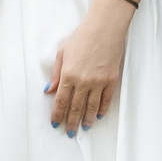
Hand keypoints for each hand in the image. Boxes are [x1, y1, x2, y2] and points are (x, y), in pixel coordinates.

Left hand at [45, 0, 133, 133]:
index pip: (61, 101)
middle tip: (69, 133)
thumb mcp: (62, 52)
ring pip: (91, 107)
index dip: (58, 114)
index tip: (56, 123)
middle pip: (75, 108)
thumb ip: (56, 74)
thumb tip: (49, 91)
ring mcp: (99, 82)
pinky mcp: (111, 80)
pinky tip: (98, 116)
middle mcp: (83, 82)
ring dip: (86, 120)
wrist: (105, 27)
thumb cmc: (81, 37)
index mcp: (68, 75)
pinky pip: (106, 100)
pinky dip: (102, 110)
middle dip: (71, 122)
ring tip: (83, 128)